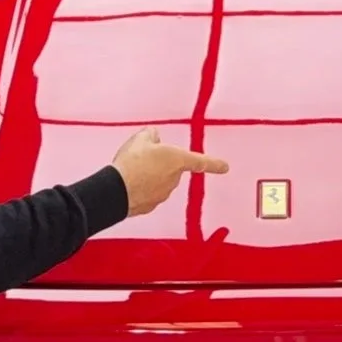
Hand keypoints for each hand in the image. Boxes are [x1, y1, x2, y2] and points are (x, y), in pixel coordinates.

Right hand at [111, 127, 228, 216]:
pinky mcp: (150, 205)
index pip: (201, 161)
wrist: (115, 191)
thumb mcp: (141, 139)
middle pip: (171, 168)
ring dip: (148, 175)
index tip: (225, 167)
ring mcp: (163, 194)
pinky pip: (148, 193)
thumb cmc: (132, 162)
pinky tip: (127, 183)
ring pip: (158, 180)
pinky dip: (140, 188)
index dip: (214, 164)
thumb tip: (154, 137)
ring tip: (130, 170)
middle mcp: (174, 179)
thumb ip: (151, 135)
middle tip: (141, 156)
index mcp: (177, 160)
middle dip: (160, 162)